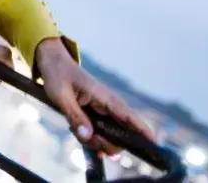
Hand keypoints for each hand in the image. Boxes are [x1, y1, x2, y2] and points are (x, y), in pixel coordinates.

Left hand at [35, 38, 154, 155]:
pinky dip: (91, 138)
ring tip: (76, 131)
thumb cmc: (58, 75)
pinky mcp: (94, 114)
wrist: (52, 62)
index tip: (154, 145)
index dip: (143, 131)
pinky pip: (99, 133)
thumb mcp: (61, 96)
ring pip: (109, 136)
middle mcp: (108, 106)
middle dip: (106, 143)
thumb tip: (88, 137)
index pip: (129, 117)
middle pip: (120, 134)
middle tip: (86, 139)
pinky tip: (84, 139)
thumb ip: (75, 116)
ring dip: (95, 141)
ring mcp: (102, 111)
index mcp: (105, 98)